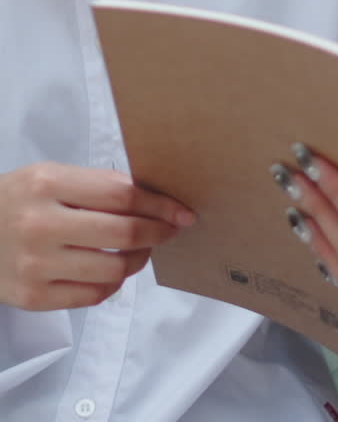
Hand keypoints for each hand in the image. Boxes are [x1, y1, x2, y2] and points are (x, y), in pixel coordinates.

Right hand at [0, 162, 194, 310]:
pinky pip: (93, 294)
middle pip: (123, 232)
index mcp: (47, 184)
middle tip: (171, 230)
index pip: (121, 195)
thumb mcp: (50, 177)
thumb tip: (152, 198)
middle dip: (158, 232)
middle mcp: (40, 225)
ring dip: (139, 259)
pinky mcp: (33, 297)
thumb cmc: (19, 201)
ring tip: (141, 250)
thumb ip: (95, 185)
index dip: (159, 204)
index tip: (182, 211)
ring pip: (113, 268)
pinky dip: (113, 282)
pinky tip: (113, 270)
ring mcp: (36, 265)